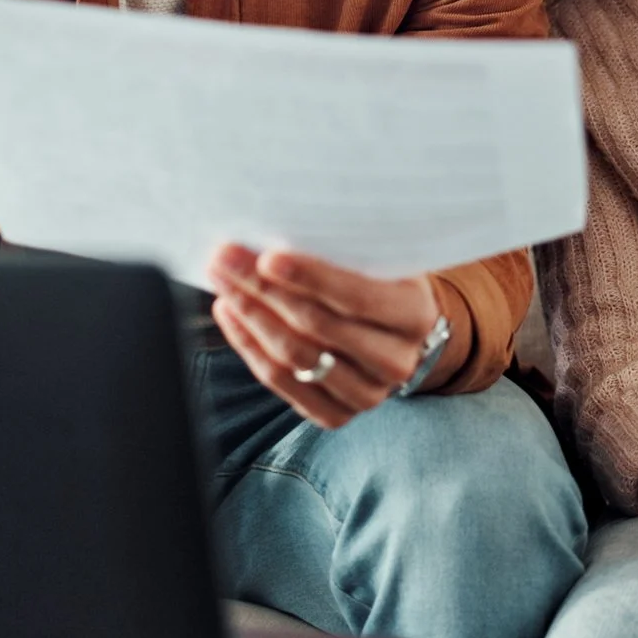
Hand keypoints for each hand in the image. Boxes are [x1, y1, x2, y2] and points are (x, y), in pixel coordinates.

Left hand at [206, 245, 441, 428]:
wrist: (397, 333)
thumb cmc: (381, 280)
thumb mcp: (380, 257)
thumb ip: (344, 247)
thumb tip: (280, 222)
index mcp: (414, 314)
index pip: (357, 296)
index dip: (309, 277)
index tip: (266, 257)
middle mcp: (396, 361)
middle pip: (316, 326)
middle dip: (263, 289)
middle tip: (226, 259)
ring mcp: (367, 394)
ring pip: (294, 356)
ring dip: (250, 315)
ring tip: (223, 283)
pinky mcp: (337, 415)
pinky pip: (281, 382)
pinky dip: (248, 347)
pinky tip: (231, 315)